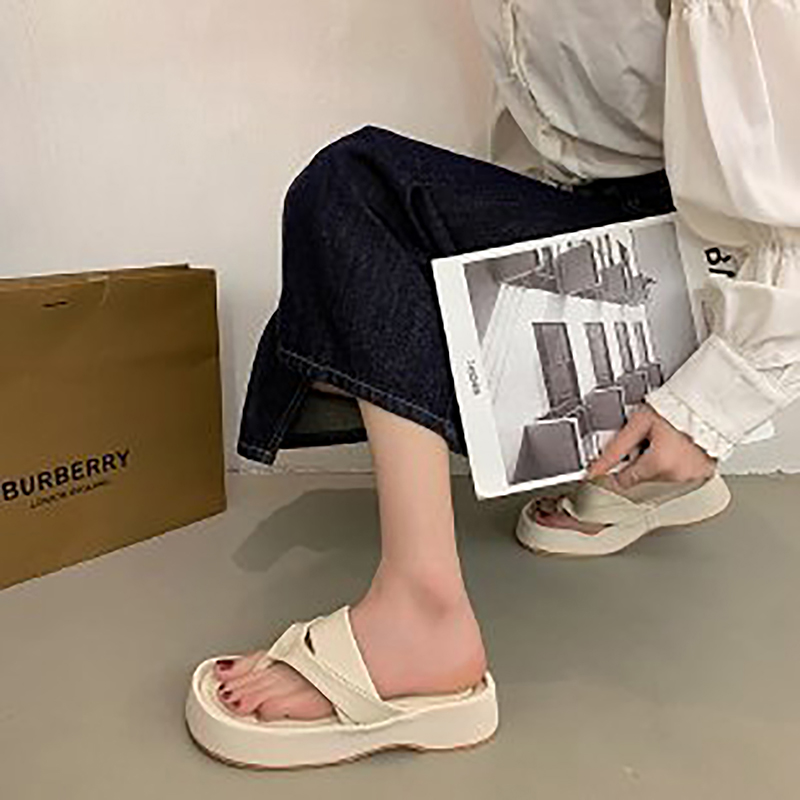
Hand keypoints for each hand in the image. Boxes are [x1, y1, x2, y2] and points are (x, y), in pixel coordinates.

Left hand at [587, 404, 716, 488]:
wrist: (706, 400)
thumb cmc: (674, 407)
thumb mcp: (637, 424)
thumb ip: (615, 449)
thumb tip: (595, 469)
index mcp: (658, 465)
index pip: (624, 480)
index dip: (619, 465)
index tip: (622, 453)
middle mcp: (676, 476)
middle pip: (644, 476)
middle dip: (640, 460)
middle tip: (648, 438)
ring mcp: (692, 476)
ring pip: (662, 476)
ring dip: (659, 461)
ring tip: (666, 440)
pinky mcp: (705, 473)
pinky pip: (682, 473)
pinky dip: (677, 463)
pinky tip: (679, 446)